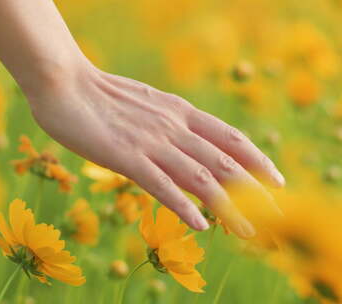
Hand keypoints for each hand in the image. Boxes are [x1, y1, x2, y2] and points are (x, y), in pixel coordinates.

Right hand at [26, 64, 284, 237]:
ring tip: (249, 230)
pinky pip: (162, 186)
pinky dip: (185, 207)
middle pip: (225, 162)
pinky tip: (202, 225)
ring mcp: (151, 142)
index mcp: (179, 111)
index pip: (231, 137)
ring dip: (229, 207)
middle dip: (255, 191)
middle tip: (278, 215)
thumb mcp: (144, 103)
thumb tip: (181, 139)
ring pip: (201, 178)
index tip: (277, 180)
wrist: (63, 81)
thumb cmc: (99, 93)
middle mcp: (173, 126)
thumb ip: (165, 121)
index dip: (258, 160)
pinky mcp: (126, 156)